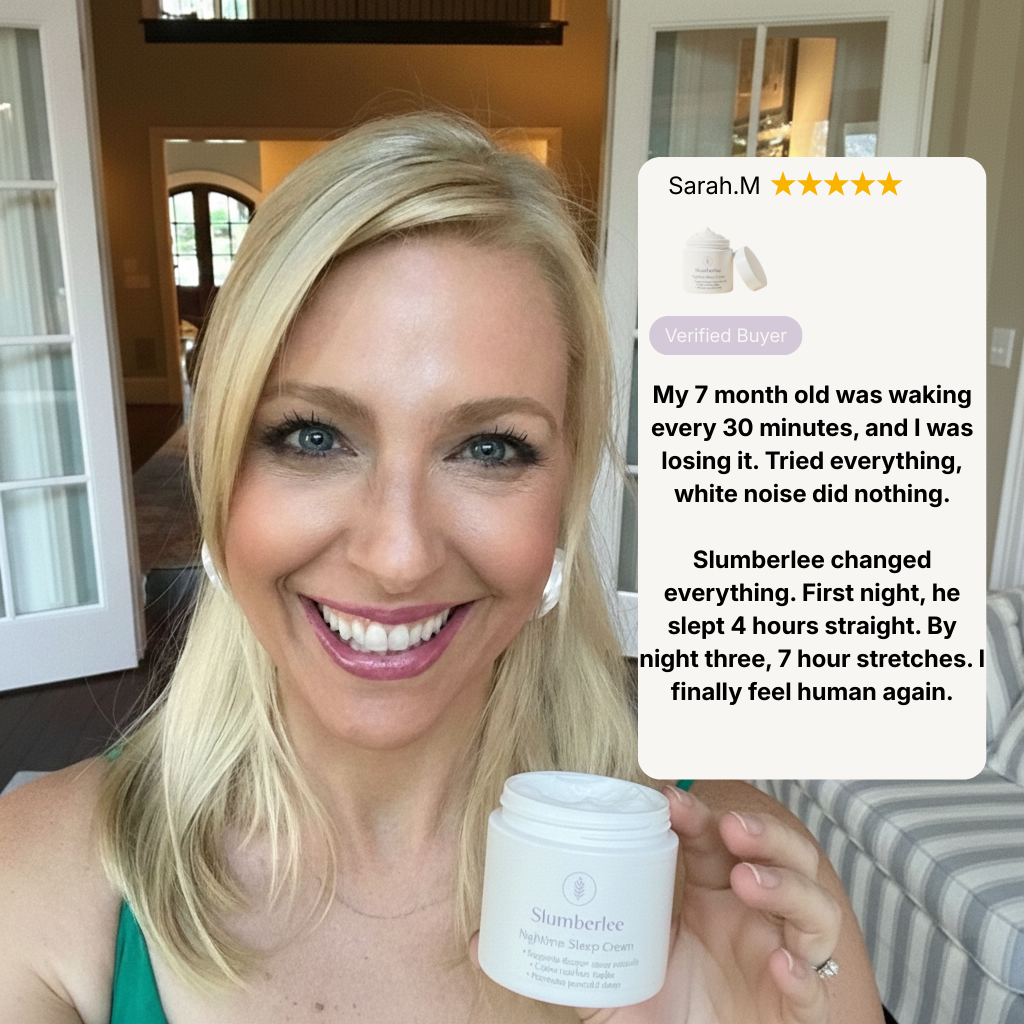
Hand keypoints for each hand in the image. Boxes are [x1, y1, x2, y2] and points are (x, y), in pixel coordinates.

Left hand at [577, 785, 841, 1023]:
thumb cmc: (658, 1019)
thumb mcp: (611, 978)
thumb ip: (574, 948)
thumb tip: (496, 928)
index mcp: (710, 898)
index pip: (715, 841)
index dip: (700, 815)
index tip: (670, 800)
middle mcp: (752, 919)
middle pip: (782, 856)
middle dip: (763, 833)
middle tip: (731, 827)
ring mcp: (780, 957)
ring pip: (814, 907)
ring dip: (787, 886)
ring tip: (748, 882)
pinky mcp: (798, 1009)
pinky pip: (817, 987)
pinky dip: (805, 973)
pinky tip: (783, 964)